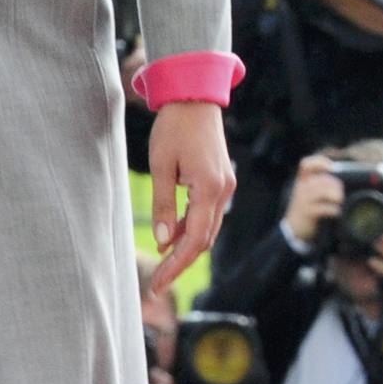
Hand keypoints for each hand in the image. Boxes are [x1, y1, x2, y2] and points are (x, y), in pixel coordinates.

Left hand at [146, 103, 233, 285]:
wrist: (195, 98)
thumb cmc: (175, 128)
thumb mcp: (161, 166)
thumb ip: (164, 205)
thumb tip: (164, 241)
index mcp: (209, 188)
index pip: (195, 239)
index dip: (177, 265)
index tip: (158, 285)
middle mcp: (223, 191)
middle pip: (205, 239)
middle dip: (181, 263)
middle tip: (157, 284)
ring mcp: (225, 186)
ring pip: (208, 228)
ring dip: (186, 246)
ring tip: (160, 263)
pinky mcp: (221, 180)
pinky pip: (208, 214)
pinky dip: (191, 228)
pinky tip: (172, 235)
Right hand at [284, 154, 344, 247]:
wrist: (293, 230)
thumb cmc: (305, 209)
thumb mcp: (307, 194)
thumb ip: (319, 185)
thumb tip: (340, 181)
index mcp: (301, 181)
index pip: (306, 165)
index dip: (319, 162)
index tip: (331, 167)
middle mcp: (301, 189)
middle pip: (322, 179)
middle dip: (335, 185)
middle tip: (339, 195)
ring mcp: (303, 200)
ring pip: (323, 191)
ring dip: (336, 196)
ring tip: (339, 201)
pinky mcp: (308, 212)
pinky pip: (324, 208)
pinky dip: (334, 210)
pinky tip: (336, 212)